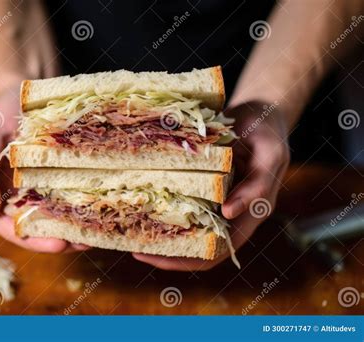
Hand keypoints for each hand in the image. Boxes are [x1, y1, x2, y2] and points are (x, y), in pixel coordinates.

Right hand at [0, 85, 88, 252]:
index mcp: (5, 193)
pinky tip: (104, 210)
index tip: (57, 243)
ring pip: (63, 216)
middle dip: (62, 240)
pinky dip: (88, 206)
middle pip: (42, 229)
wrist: (28, 89)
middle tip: (83, 241)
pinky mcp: (70, 173)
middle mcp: (28, 195)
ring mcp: (50, 186)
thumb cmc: (4, 112)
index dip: (33, 240)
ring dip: (79, 229)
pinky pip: (78, 194)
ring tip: (99, 233)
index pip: (14, 228)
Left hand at [133, 101, 290, 270]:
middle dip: (166, 252)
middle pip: (197, 247)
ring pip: (188, 228)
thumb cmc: (268, 133)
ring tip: (132, 232)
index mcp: (249, 216)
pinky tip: (143, 204)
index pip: (216, 252)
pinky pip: (185, 204)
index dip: (185, 261)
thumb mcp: (270, 156)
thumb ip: (257, 186)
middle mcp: (231, 214)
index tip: (153, 256)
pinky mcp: (207, 187)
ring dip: (162, 233)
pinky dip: (166, 208)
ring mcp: (217, 201)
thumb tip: (229, 213)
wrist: (262, 113)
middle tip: (134, 249)